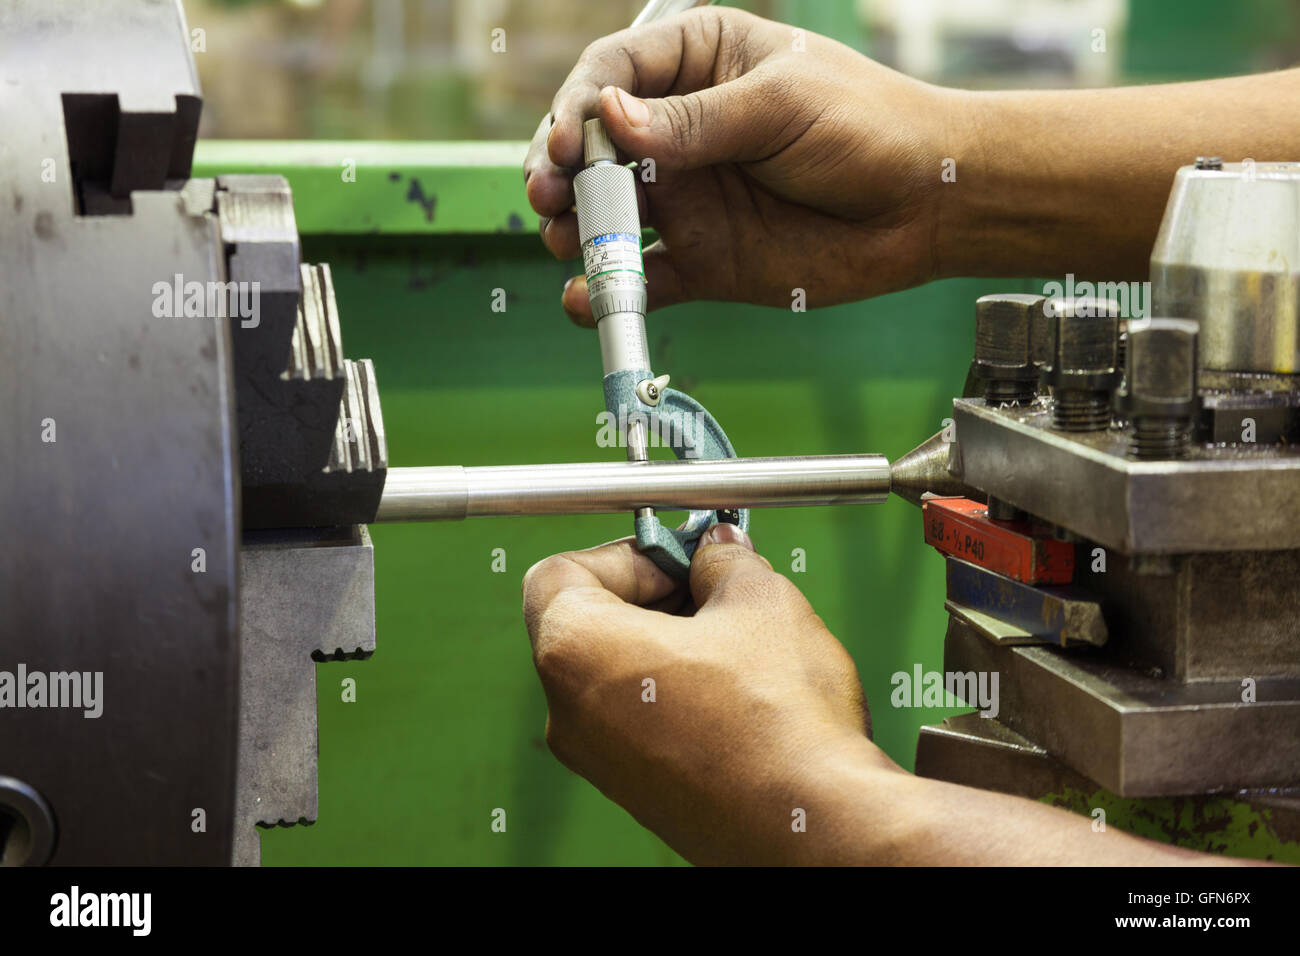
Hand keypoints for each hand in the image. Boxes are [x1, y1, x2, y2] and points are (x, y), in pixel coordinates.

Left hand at [521, 524, 884, 864]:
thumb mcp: (759, 602)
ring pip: (613, 674)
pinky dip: (673, 690)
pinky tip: (736, 686)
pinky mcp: (635, 792)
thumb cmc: (778, 718)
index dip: (624, 552)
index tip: (677, 556)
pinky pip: (635, 719)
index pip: (559, 573)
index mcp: (575, 652)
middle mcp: (568, 714)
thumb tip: (717, 554)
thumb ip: (724, 563)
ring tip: (735, 636)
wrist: (814, 823)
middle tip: (709, 586)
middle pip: (583, 624)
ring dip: (666, 642)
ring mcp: (598, 761)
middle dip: (649, 595)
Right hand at [523, 6, 961, 324]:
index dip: (578, 106)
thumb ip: (695, 121)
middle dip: (562, 172)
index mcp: (699, 65)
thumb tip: (609, 119)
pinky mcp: (702, 259)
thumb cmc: (869, 127)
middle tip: (549, 197)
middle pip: (596, 149)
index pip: (613, 75)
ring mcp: (688, 198)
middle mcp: (682, 131)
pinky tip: (588, 300)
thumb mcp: (780, 105)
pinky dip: (611, 292)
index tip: (567, 141)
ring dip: (578, 230)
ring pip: (609, 214)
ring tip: (568, 243)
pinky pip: (643, 277)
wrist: (927, 205)